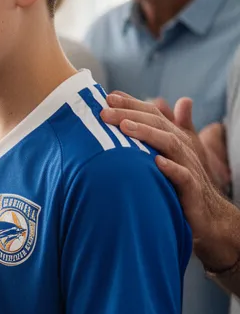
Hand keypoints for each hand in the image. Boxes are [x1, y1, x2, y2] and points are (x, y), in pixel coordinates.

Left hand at [101, 92, 237, 270]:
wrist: (208, 217)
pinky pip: (183, 177)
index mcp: (175, 139)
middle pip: (158, 124)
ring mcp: (188, 168)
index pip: (153, 115)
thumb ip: (177, 127)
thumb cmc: (186, 183)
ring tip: (125, 127)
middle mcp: (182, 149)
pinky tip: (156, 162)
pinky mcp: (192, 190)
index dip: (132, 104)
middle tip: (105, 111)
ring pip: (170, 145)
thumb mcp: (180, 154)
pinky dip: (171, 168)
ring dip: (148, 134)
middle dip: (131, 115)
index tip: (107, 97)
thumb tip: (183, 100)